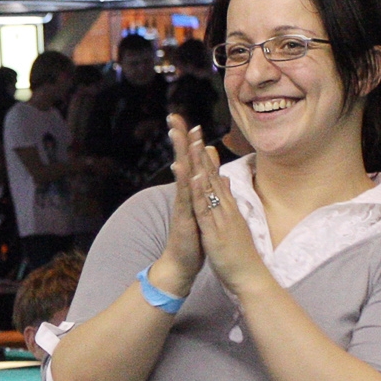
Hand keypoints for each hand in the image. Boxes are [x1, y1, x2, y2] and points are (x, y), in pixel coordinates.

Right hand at [154, 117, 203, 295]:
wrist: (182, 263)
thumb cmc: (193, 238)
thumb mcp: (201, 210)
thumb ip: (203, 189)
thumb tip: (206, 172)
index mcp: (191, 193)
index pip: (191, 162)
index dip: (189, 143)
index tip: (189, 121)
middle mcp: (184, 196)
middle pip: (183, 162)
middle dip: (180, 140)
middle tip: (175, 118)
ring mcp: (183, 206)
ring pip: (183, 175)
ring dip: (182, 154)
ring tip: (179, 135)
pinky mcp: (184, 218)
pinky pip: (185, 198)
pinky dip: (185, 182)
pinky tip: (184, 169)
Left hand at [182, 126, 267, 295]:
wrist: (250, 276)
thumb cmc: (240, 252)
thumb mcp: (233, 222)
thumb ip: (229, 201)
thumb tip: (226, 182)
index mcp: (228, 206)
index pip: (216, 176)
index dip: (206, 156)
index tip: (197, 135)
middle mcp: (226, 207)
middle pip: (212, 174)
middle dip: (200, 151)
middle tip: (192, 127)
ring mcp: (222, 217)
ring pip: (209, 187)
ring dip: (201, 165)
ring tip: (193, 143)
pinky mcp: (215, 230)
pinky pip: (207, 209)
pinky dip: (201, 192)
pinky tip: (195, 177)